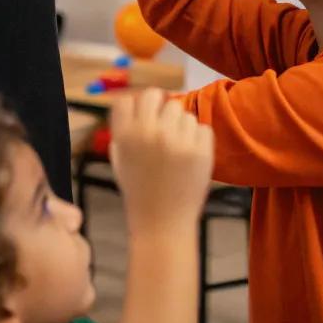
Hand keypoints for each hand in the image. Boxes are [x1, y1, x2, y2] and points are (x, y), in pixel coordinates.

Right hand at [111, 89, 212, 238]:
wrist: (163, 225)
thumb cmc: (140, 191)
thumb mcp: (120, 159)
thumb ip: (124, 128)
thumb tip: (135, 100)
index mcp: (126, 135)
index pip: (131, 99)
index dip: (139, 105)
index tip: (145, 114)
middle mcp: (150, 132)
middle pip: (159, 98)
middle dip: (162, 112)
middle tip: (164, 131)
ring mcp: (177, 140)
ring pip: (184, 113)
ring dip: (181, 127)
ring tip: (177, 151)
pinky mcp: (201, 150)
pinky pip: (202, 128)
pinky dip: (199, 140)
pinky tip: (190, 157)